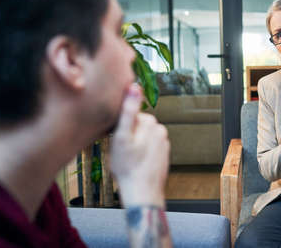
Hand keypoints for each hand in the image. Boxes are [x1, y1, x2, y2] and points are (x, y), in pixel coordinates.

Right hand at [110, 83, 169, 206]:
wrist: (143, 192)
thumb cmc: (128, 166)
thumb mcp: (122, 137)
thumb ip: (128, 110)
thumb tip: (135, 86)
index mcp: (151, 123)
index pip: (130, 117)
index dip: (120, 128)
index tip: (117, 141)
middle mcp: (161, 131)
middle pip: (137, 126)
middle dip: (128, 136)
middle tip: (121, 152)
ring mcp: (163, 144)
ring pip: (142, 138)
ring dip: (134, 145)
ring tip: (128, 160)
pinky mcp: (163, 155)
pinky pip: (148, 148)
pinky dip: (141, 153)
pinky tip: (136, 164)